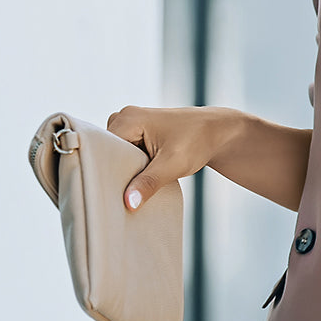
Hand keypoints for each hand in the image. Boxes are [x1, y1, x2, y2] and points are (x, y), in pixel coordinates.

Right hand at [106, 104, 238, 210]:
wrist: (217, 132)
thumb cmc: (198, 141)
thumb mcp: (174, 164)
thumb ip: (150, 183)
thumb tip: (129, 203)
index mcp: (128, 118)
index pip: (102, 148)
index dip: (107, 170)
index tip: (111, 191)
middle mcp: (124, 117)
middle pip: (107, 152)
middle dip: (116, 171)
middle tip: (123, 192)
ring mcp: (130, 124)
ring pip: (116, 155)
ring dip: (125, 170)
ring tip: (134, 185)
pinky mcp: (138, 133)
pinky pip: (125, 153)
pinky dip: (132, 166)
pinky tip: (139, 180)